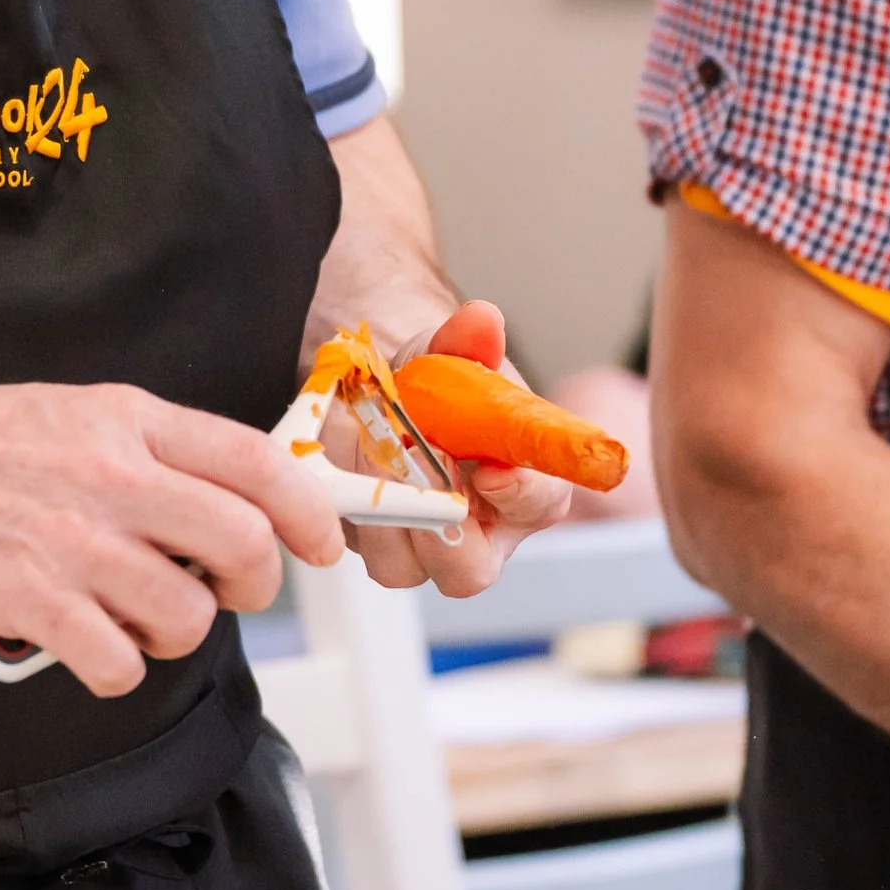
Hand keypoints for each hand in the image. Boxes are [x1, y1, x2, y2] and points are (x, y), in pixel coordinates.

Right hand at [0, 365, 348, 696]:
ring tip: (127, 618)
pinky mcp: (30, 600)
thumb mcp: (60, 411)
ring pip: (188, 615)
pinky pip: (120, 663)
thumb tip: (205, 496)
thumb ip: (136, 447)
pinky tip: (82, 646)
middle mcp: (112, 475)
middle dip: (253, 584)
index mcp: (124, 420)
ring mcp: (74, 541)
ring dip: (172, 633)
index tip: (318, 542)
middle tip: (223, 593)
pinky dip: (114, 670)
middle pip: (246, 543)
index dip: (308, 511)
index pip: (257, 461)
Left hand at [349, 300, 573, 597]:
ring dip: (380, 509)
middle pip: (469, 571)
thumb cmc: (445, 389)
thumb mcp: (455, 355)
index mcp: (528, 491)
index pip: (540, 505)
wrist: (395, 398)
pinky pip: (359, 549)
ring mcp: (425, 550)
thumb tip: (482, 319)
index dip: (521, 494)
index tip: (492, 470)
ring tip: (377, 444)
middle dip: (436, 526)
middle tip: (416, 465)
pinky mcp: (379, 548)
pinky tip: (350, 462)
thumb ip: (470, 341)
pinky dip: (349, 505)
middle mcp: (481, 533)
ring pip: (403, 566)